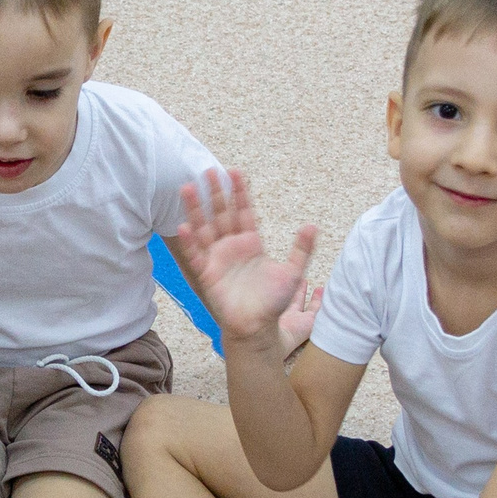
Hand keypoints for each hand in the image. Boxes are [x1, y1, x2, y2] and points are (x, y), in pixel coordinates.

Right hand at [174, 169, 318, 345]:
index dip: (239, 192)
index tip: (235, 172)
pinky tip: (184, 226)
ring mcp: (217, 259)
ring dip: (196, 209)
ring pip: (204, 228)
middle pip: (221, 214)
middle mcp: (232, 247)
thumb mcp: (293, 273)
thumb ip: (301, 250)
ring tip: (187, 188)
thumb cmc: (273, 302)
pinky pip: (196, 255)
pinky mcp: (207, 274)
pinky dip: (190, 242)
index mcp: (251, 243)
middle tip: (208, 170)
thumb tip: (312, 225)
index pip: (243, 211)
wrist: (258, 327)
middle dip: (215, 193)